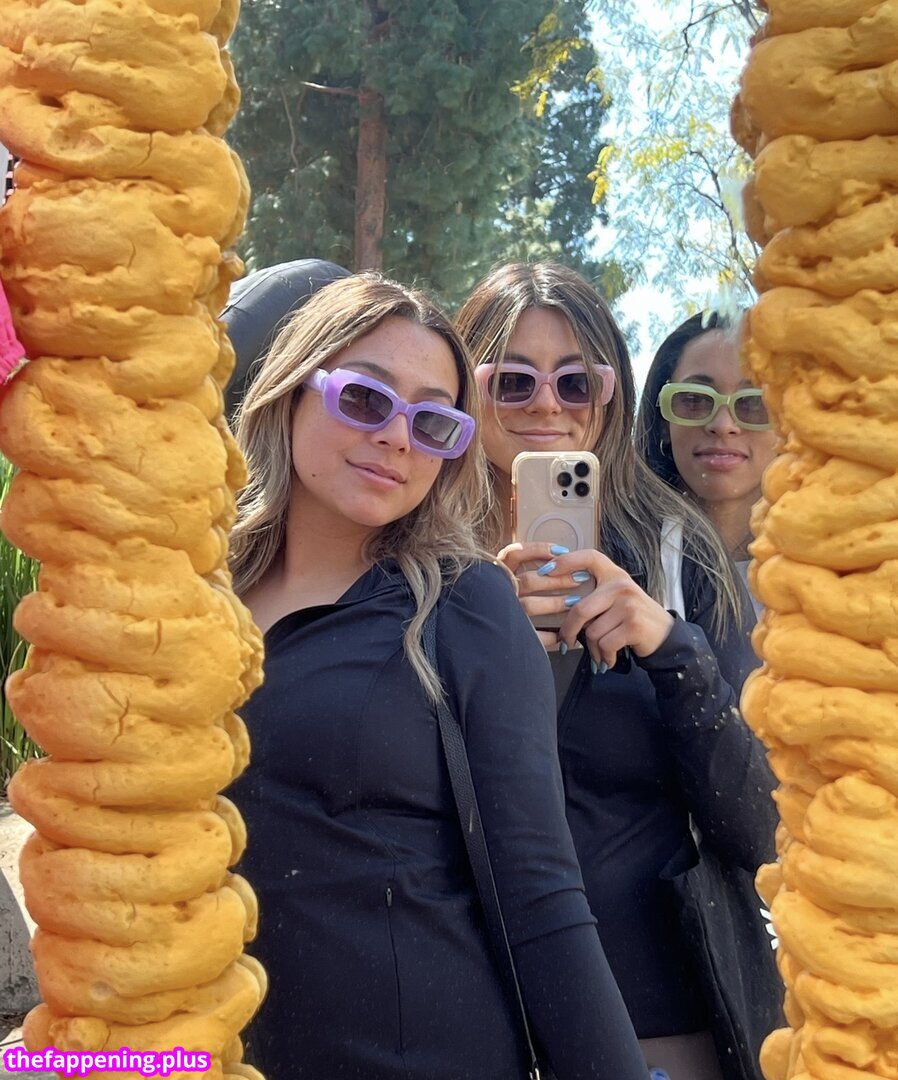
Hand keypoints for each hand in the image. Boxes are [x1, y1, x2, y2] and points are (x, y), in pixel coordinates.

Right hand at [497, 541, 571, 651]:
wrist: (472, 635)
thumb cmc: (496, 598)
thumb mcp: (503, 577)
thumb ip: (522, 568)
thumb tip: (558, 558)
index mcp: (495, 574)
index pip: (514, 554)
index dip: (538, 550)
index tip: (561, 551)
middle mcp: (495, 591)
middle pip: (529, 580)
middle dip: (557, 579)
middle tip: (580, 578)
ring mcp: (498, 613)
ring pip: (528, 605)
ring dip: (554, 603)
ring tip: (575, 603)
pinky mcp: (504, 634)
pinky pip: (529, 635)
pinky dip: (547, 635)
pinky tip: (560, 634)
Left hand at [501, 544, 674, 668]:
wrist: (665, 636)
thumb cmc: (631, 618)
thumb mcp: (615, 598)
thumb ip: (592, 595)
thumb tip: (555, 604)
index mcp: (614, 574)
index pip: (589, 557)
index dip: (565, 561)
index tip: (545, 571)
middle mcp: (621, 584)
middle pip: (580, 609)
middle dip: (569, 632)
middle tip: (566, 643)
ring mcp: (629, 604)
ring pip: (592, 632)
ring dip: (593, 649)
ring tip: (601, 652)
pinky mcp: (634, 624)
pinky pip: (605, 644)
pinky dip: (604, 657)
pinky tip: (609, 659)